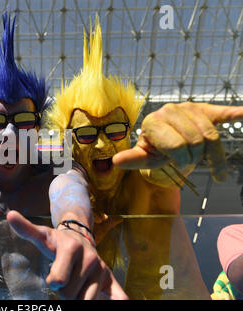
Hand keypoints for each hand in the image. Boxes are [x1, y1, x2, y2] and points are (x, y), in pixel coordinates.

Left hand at [6, 210, 127, 299]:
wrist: (80, 239)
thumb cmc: (57, 242)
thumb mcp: (42, 236)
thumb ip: (26, 229)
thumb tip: (9, 214)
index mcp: (71, 248)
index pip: (58, 280)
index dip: (54, 281)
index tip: (53, 275)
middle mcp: (90, 258)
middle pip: (70, 294)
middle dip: (64, 290)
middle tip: (65, 276)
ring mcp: (101, 270)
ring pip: (86, 301)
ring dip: (77, 297)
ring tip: (75, 283)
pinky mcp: (111, 279)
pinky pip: (119, 295)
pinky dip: (119, 301)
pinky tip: (121, 303)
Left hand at [113, 103, 242, 181]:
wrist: (163, 139)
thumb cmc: (154, 150)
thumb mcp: (144, 157)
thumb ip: (133, 159)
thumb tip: (116, 161)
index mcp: (153, 121)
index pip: (179, 146)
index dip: (181, 161)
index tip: (177, 165)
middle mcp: (170, 110)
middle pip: (197, 142)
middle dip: (195, 158)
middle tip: (187, 162)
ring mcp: (188, 108)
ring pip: (212, 135)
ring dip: (212, 154)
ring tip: (203, 160)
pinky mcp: (204, 109)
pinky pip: (222, 111)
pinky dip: (235, 113)